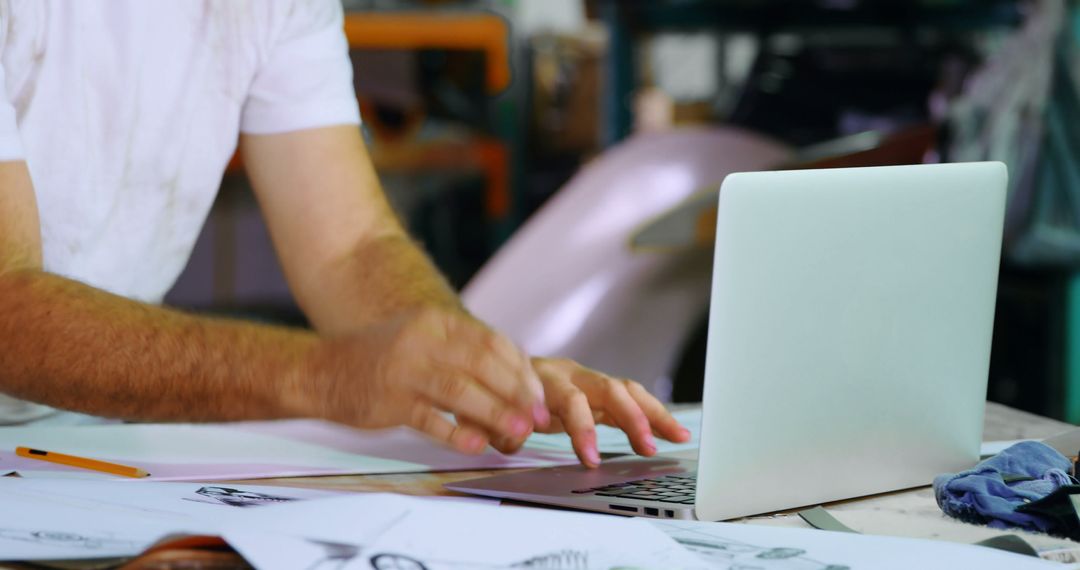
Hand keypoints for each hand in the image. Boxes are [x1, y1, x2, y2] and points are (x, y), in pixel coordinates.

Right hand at [294, 307, 549, 453]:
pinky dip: (456, 432)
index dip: (521, 371)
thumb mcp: (424, 340)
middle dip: (517, 392)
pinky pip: (429, 419)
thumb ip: (464, 354)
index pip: (492, 342)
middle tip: (538, 418)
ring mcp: (404, 369)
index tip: (539, 396)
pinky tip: (476, 445)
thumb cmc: (383, 360)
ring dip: (496, 412)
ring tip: (518, 432)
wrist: (322, 370)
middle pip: (483, 363)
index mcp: (437, 322)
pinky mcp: (389, 400)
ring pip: (461, 390)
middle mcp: (422, 340)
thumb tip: (516, 379)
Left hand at [487, 358, 690, 467]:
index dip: (583, 429)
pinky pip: (630, 398)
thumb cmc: (495, 392)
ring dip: (653, 415)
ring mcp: (587, 380)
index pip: (571, 400)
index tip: (591, 459)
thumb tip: (512, 439)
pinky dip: (651, 415)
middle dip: (632, 419)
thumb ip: (499, 428)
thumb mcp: (487, 411)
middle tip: (647, 448)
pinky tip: (672, 432)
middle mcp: (570, 373)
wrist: (497, 366)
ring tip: (678, 437)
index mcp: (543, 378)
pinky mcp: (598, 391)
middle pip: (609, 389)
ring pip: (626, 391)